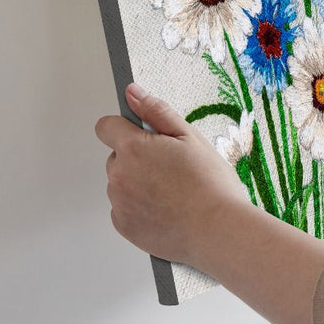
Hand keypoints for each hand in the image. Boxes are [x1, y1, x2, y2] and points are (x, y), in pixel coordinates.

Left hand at [95, 83, 248, 265]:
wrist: (218, 229)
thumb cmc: (210, 183)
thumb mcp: (189, 136)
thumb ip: (156, 111)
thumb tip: (133, 93)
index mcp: (133, 148)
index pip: (106, 127)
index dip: (124, 127)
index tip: (142, 135)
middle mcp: (118, 175)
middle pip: (117, 156)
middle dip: (138, 157)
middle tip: (172, 167)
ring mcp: (119, 203)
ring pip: (122, 182)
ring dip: (138, 182)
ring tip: (173, 190)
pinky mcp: (124, 226)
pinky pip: (125, 207)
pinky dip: (140, 206)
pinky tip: (166, 208)